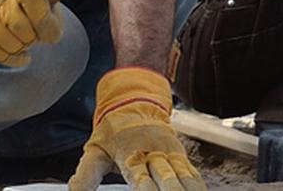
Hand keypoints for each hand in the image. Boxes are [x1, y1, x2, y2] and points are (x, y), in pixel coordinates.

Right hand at [0, 0, 61, 65]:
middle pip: (26, 32)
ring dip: (22, 47)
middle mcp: (0, 2)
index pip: (40, 11)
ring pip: (12, 46)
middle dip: (35, 37)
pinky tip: (17, 54)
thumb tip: (55, 24)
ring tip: (23, 38)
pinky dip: (10, 57)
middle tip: (35, 33)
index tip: (52, 31)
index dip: (50, 25)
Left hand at [70, 68, 202, 190]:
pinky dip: (197, 187)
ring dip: (189, 190)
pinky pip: (192, 174)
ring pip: (185, 178)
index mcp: (131, 157)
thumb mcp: (94, 151)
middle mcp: (154, 156)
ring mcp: (169, 155)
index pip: (142, 184)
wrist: (134, 100)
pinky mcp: (179, 156)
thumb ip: (85, 177)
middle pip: (169, 182)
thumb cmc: (112, 131)